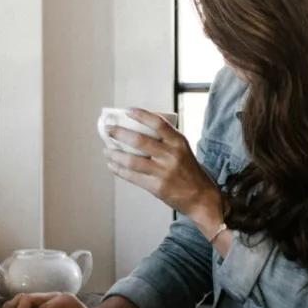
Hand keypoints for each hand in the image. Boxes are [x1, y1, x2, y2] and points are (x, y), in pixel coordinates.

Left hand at [104, 109, 222, 225]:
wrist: (201, 197)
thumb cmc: (189, 171)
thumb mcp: (183, 150)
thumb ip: (166, 140)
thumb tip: (138, 128)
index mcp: (179, 142)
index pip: (158, 123)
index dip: (141, 115)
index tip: (127, 111)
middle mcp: (171, 155)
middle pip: (139, 141)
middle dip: (119, 134)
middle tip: (108, 129)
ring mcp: (163, 172)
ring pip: (132, 160)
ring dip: (115, 154)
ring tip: (106, 150)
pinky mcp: (156, 187)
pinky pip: (132, 176)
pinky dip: (119, 170)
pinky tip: (112, 165)